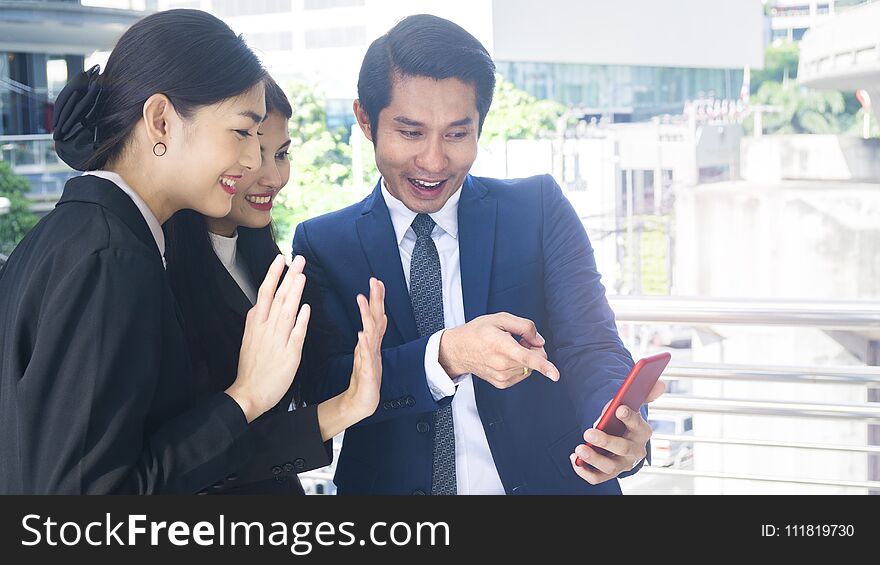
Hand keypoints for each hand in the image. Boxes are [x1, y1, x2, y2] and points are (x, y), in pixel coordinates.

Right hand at [226, 254, 310, 422]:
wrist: (249, 393)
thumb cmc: (252, 366)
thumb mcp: (251, 337)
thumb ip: (261, 320)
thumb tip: (269, 302)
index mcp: (255, 323)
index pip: (265, 292)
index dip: (273, 275)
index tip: (281, 258)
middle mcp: (265, 329)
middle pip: (277, 297)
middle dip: (288, 276)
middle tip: (298, 259)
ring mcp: (276, 341)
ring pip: (286, 311)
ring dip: (295, 292)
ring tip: (302, 275)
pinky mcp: (288, 355)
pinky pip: (296, 335)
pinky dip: (301, 321)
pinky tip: (306, 308)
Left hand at [343, 277, 387, 420]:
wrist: (360, 403)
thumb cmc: (364, 379)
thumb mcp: (366, 353)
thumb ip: (373, 335)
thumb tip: (378, 318)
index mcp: (371, 343)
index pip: (376, 317)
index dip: (377, 299)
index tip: (376, 281)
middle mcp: (373, 349)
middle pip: (377, 320)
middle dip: (377, 300)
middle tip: (375, 282)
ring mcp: (372, 360)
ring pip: (371, 334)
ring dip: (368, 317)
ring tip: (363, 301)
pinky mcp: (368, 373)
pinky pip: (366, 358)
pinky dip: (365, 346)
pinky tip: (363, 336)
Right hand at [438, 312, 559, 388]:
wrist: (458, 350)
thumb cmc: (478, 332)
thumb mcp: (500, 319)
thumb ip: (524, 326)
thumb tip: (539, 341)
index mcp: (502, 346)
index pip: (527, 357)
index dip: (544, 366)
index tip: (555, 375)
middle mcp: (502, 364)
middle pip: (534, 359)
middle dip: (533, 348)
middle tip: (519, 339)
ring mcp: (502, 376)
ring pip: (529, 367)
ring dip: (525, 357)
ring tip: (507, 348)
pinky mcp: (502, 383)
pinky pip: (522, 374)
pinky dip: (519, 365)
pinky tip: (505, 358)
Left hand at [569, 379, 666, 483]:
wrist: (623, 443)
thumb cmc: (626, 424)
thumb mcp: (634, 407)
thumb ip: (644, 395)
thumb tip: (659, 383)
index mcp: (642, 432)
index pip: (638, 425)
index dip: (629, 417)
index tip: (619, 409)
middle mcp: (635, 451)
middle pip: (623, 449)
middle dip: (605, 441)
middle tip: (589, 432)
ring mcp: (622, 464)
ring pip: (610, 467)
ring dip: (594, 458)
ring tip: (579, 449)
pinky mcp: (609, 474)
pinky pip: (597, 478)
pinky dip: (584, 471)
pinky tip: (574, 459)